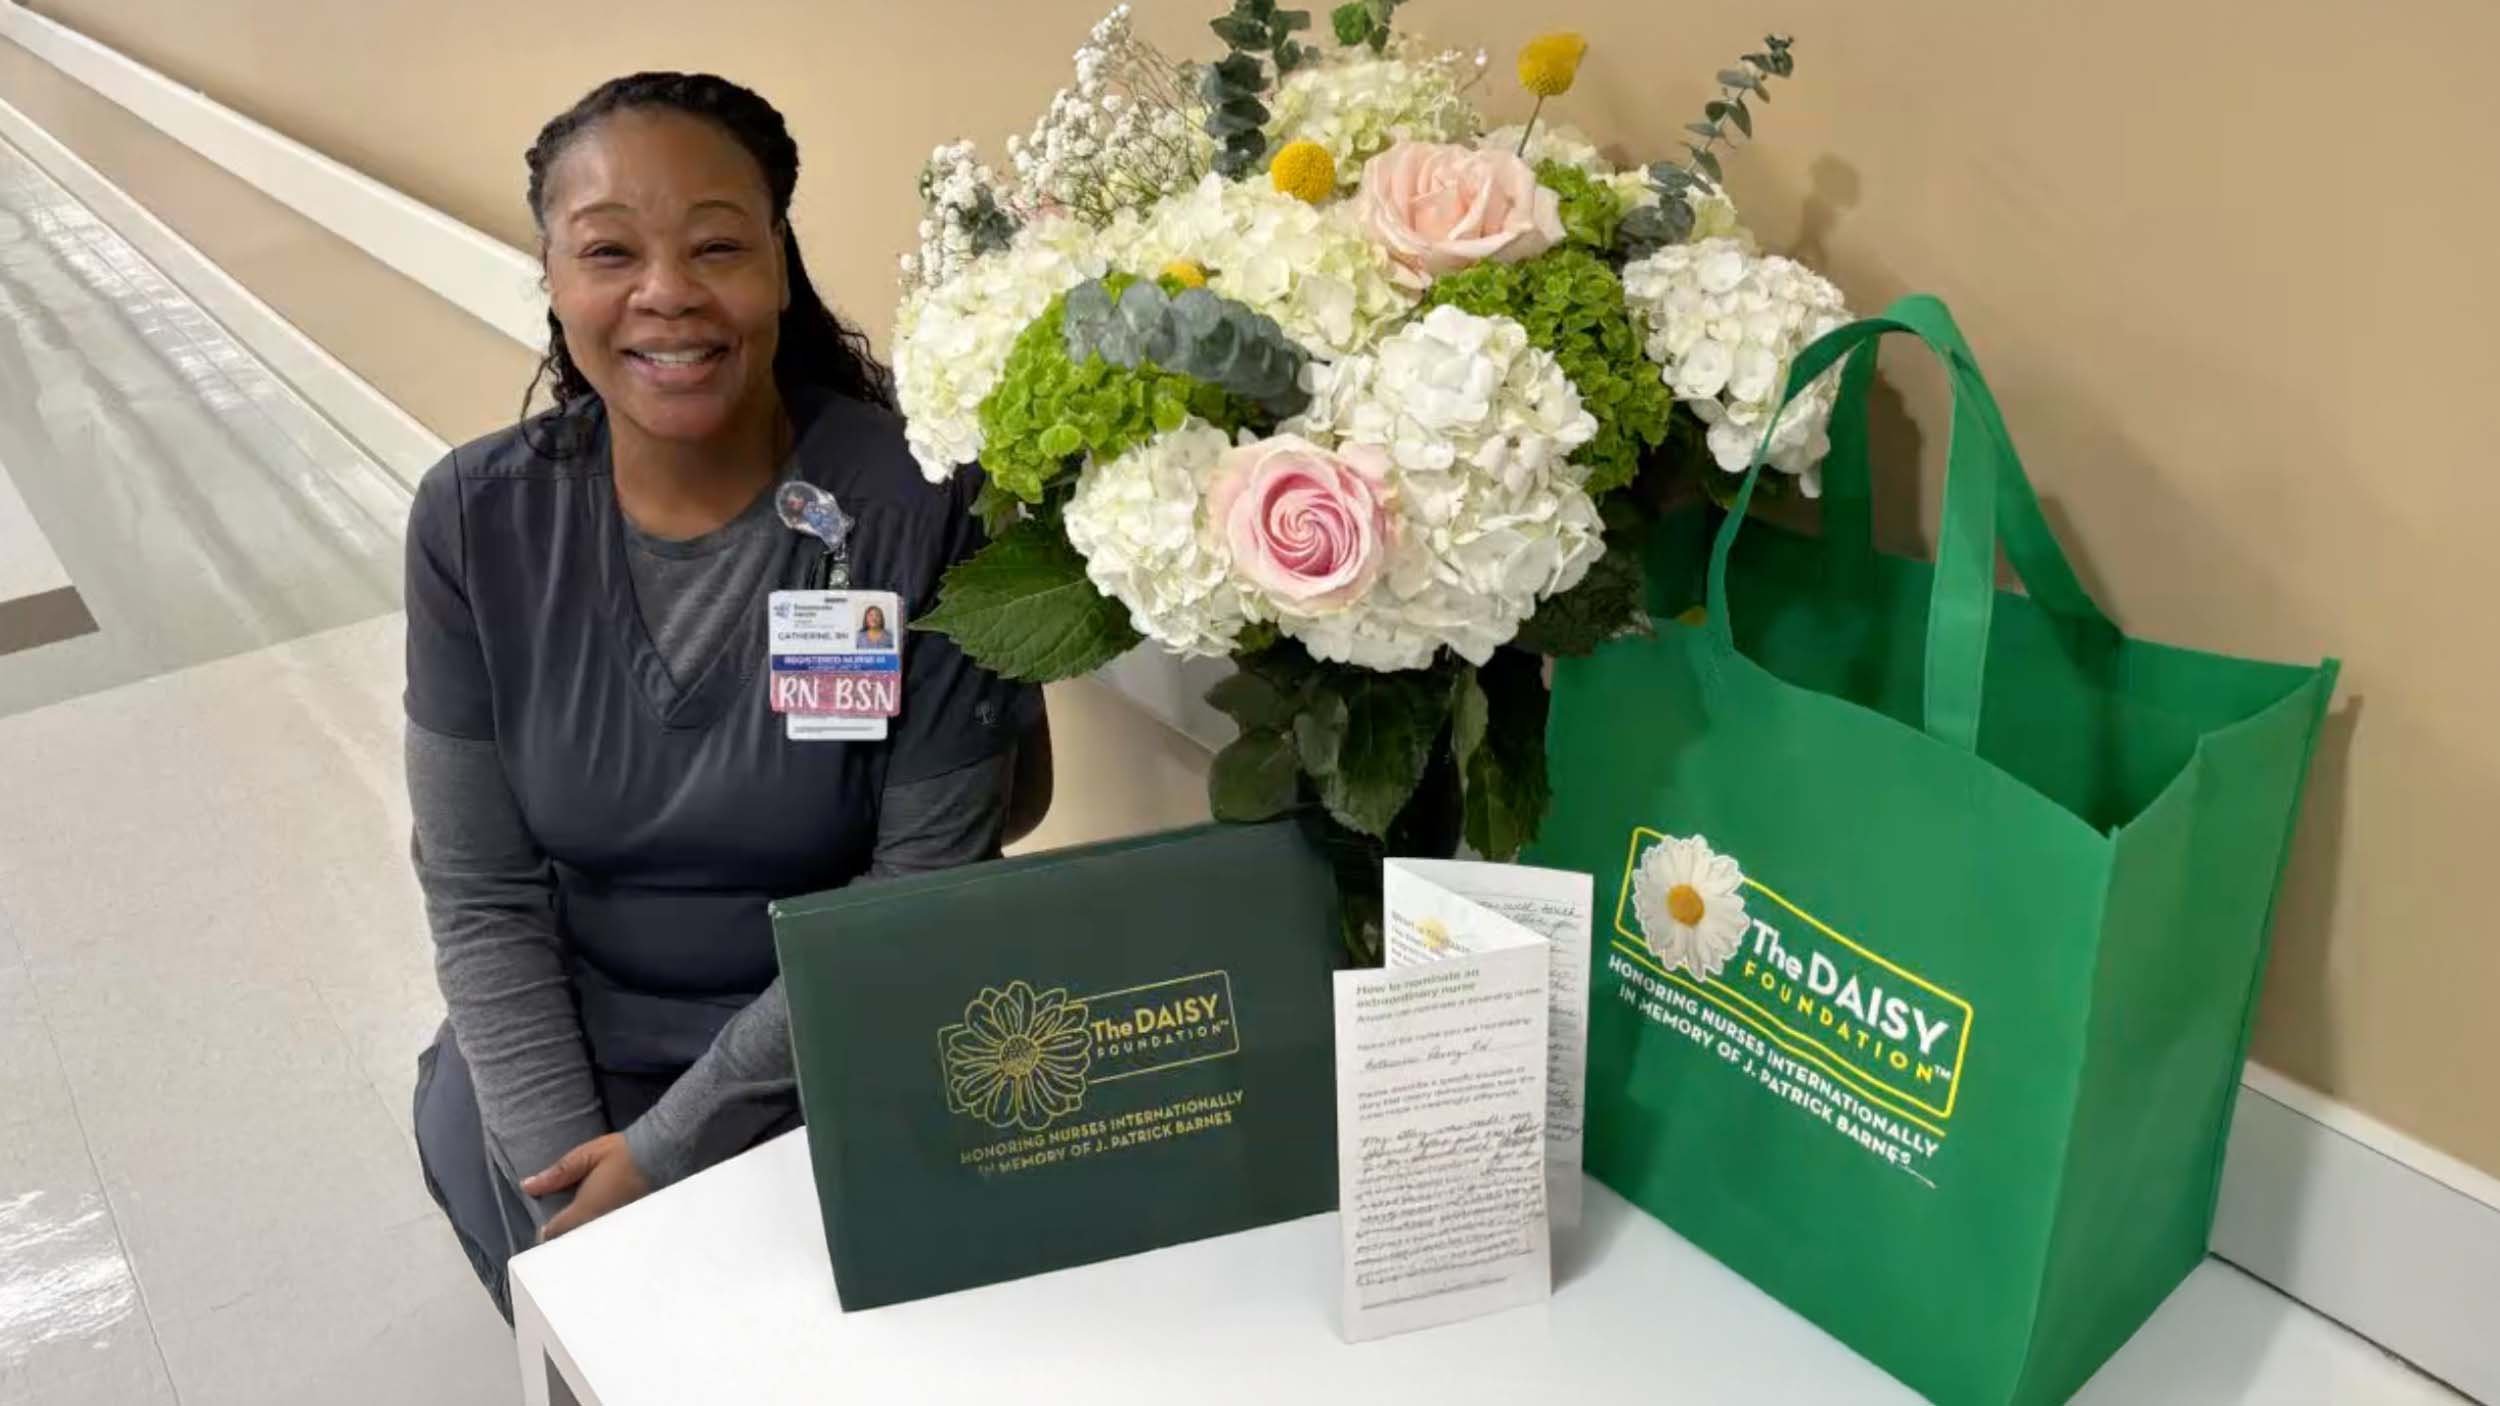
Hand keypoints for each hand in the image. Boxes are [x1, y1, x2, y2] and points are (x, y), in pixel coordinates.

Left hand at [526, 1133, 653, 1241]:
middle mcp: (598, 1225)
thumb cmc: (622, 1153)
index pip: (555, 1232)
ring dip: (580, 1240)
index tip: (545, 1227)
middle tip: (559, 1234)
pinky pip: (605, 1239)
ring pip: (589, 1243)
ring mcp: (614, 1229)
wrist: (661, 1154)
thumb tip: (527, 1186)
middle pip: (571, 1243)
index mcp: (584, 1209)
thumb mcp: (586, 1155)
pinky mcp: (629, 1228)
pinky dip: (598, 1238)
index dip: (546, 1232)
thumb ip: (558, 1173)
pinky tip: (598, 1231)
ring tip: (578, 1233)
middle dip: (563, 1241)